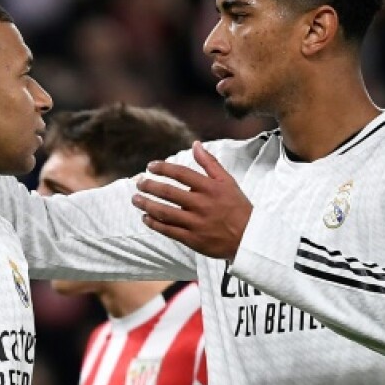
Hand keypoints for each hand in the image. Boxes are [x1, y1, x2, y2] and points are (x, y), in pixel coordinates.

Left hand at [131, 141, 252, 259]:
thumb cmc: (238, 208)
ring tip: (135, 199)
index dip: (163, 168)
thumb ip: (210, 163)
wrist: (249, 238)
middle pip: (168, 192)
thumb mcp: (228, 181)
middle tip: (138, 182)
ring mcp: (196, 223)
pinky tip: (145, 218)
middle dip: (149, 186)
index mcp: (210, 188)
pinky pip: (168, 230)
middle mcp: (201, 204)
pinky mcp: (192, 239)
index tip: (150, 166)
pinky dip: (154, 224)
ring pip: (165, 212)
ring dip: (147, 204)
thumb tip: (195, 145)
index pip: (181, 173)